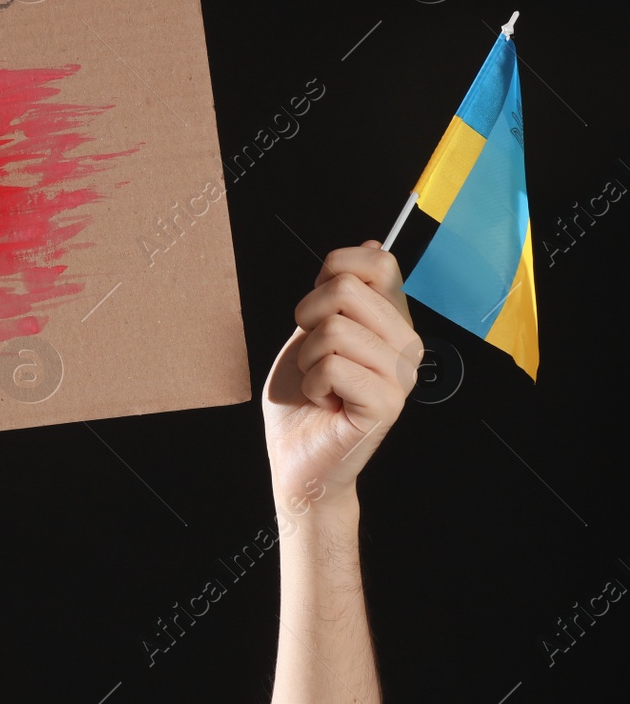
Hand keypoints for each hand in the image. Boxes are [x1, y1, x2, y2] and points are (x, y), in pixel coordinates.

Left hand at [262, 242, 421, 520]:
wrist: (297, 456)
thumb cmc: (302, 396)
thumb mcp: (312, 329)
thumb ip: (339, 291)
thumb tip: (373, 246)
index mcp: (393, 321)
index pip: (377, 262)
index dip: (332, 272)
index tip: (317, 312)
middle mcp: (406, 345)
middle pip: (345, 289)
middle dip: (307, 318)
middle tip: (313, 356)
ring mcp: (401, 375)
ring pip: (334, 328)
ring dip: (307, 357)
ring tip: (320, 383)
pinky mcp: (388, 404)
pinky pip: (333, 365)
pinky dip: (313, 383)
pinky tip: (326, 403)